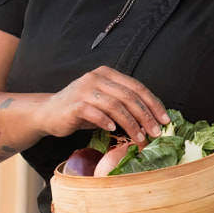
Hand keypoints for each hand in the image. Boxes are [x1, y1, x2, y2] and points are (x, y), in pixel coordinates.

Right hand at [36, 67, 168, 144]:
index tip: (165, 120)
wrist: (48, 113)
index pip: (137, 87)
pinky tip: (113, 130)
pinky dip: (106, 121)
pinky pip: (94, 112)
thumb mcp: (104, 103)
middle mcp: (96, 78)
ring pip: (115, 105)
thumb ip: (123, 105)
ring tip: (139, 138)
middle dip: (146, 116)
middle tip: (156, 133)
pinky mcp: (74, 104)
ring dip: (130, 124)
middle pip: (128, 96)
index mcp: (107, 74)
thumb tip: (152, 120)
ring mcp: (84, 89)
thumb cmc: (81, 110)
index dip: (153, 104)